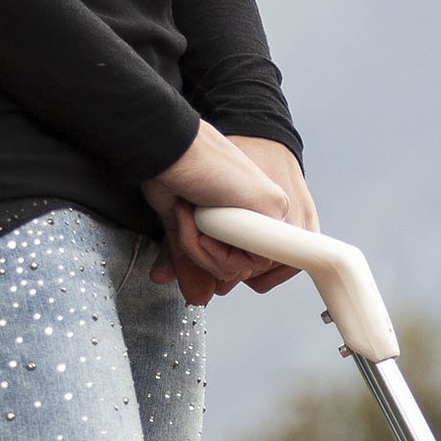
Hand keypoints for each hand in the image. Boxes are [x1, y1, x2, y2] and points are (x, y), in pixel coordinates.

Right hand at [142, 124, 319, 305]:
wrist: (167, 140)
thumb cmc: (171, 170)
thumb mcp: (182, 226)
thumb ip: (194, 261)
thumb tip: (198, 299)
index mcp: (250, 216)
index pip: (238, 267)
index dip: (208, 260)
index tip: (187, 227)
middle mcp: (267, 214)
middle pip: (241, 271)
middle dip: (202, 255)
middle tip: (185, 218)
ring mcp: (274, 211)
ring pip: (243, 270)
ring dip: (204, 250)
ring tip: (191, 213)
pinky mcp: (273, 209)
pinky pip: (250, 262)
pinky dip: (214, 247)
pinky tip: (202, 214)